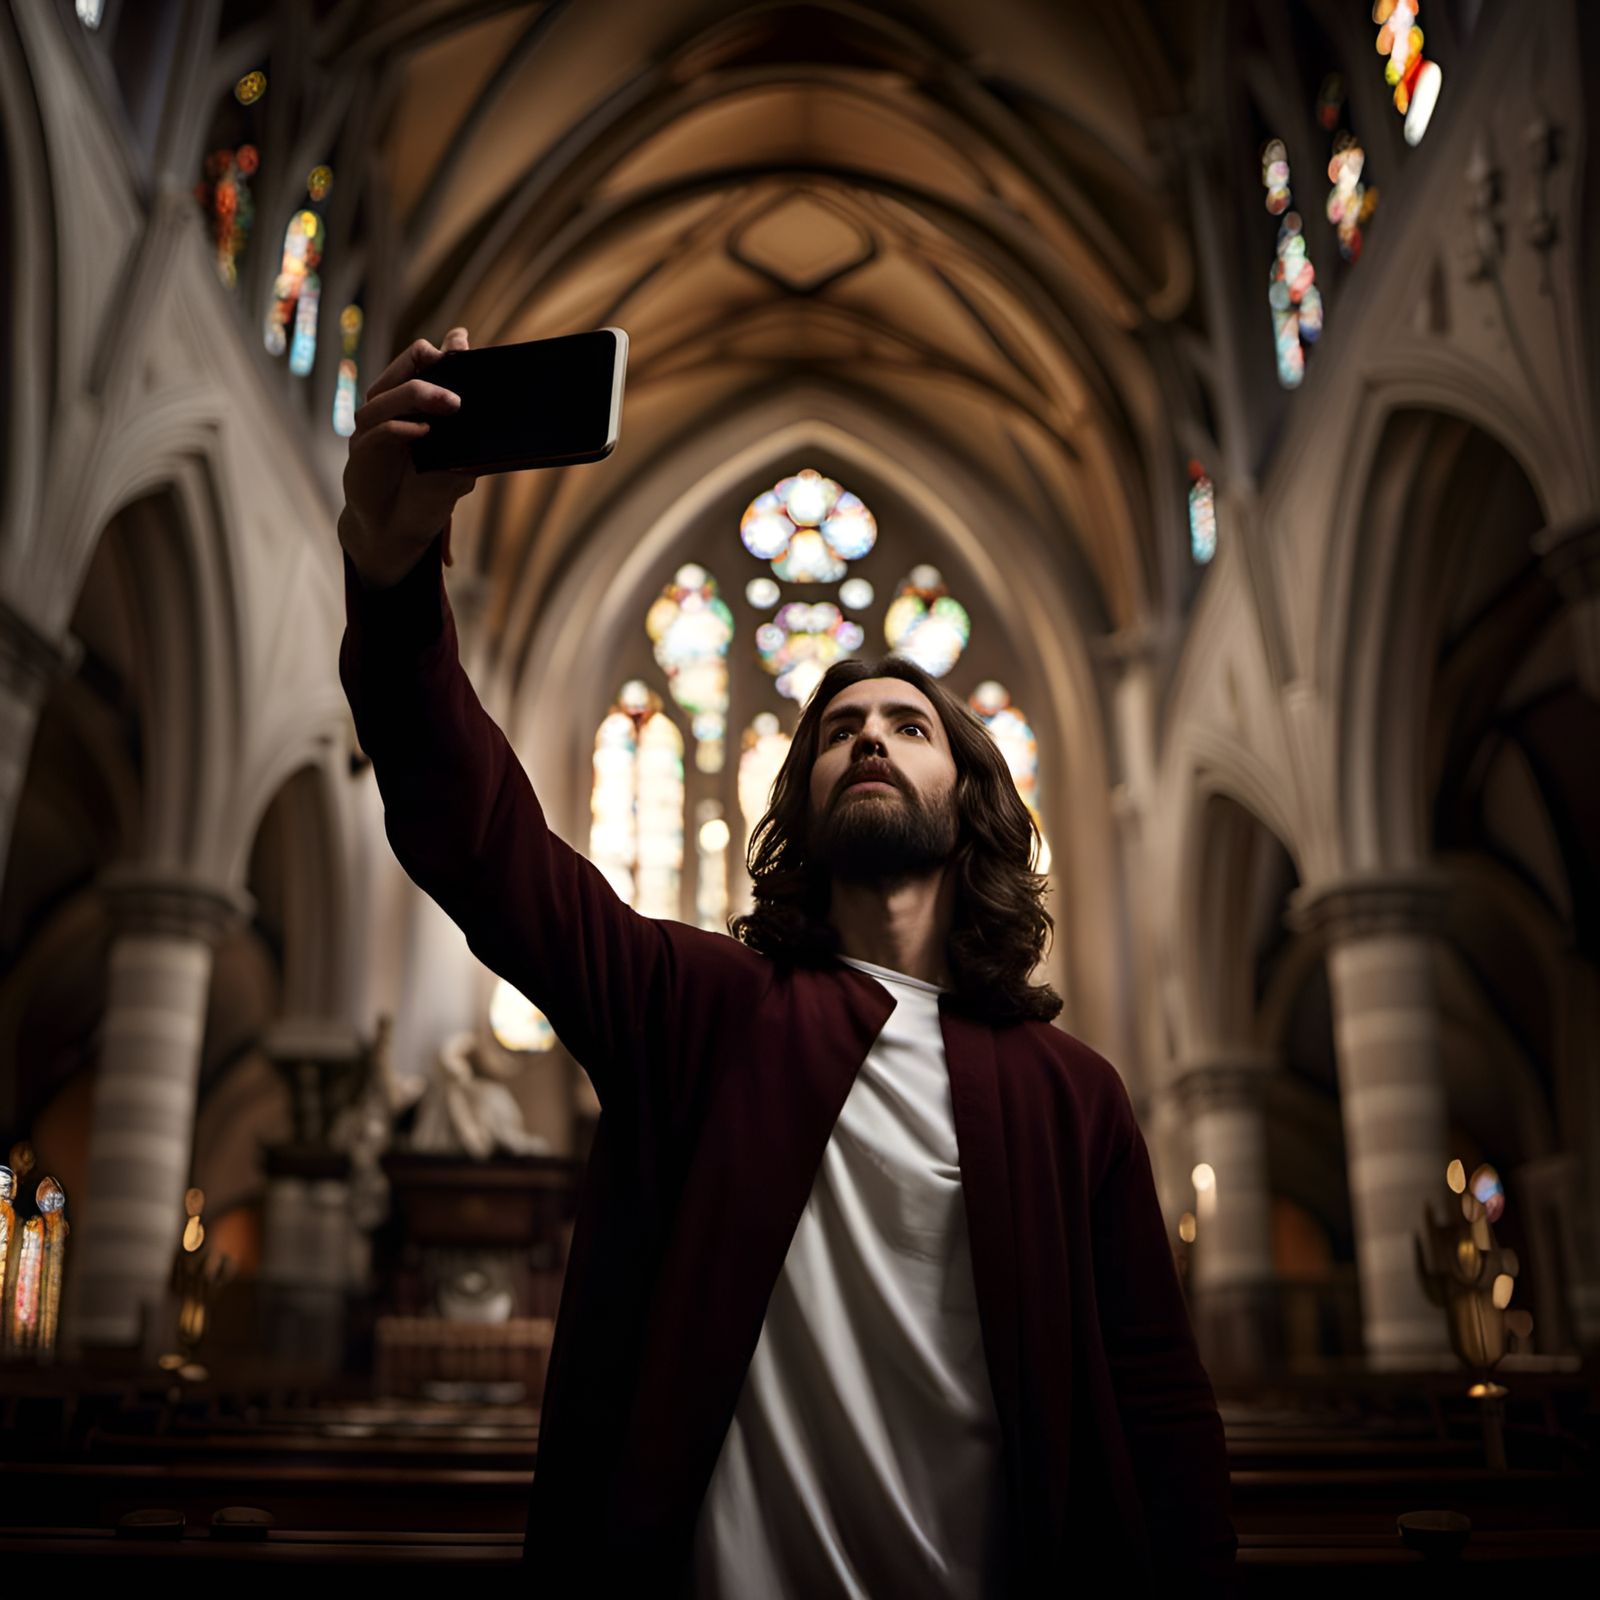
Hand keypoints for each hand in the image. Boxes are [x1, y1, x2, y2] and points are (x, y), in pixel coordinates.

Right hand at [339, 326, 478, 587]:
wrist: (398, 532)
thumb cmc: (426, 493)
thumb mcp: (456, 463)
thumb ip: (469, 435)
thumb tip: (498, 410)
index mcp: (407, 408)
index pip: (415, 366)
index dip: (435, 352)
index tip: (461, 345)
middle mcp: (385, 413)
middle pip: (396, 374)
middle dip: (424, 365)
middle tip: (455, 368)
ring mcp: (369, 434)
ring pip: (382, 400)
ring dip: (417, 395)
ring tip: (451, 403)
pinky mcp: (360, 457)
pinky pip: (376, 434)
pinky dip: (399, 429)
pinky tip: (422, 432)